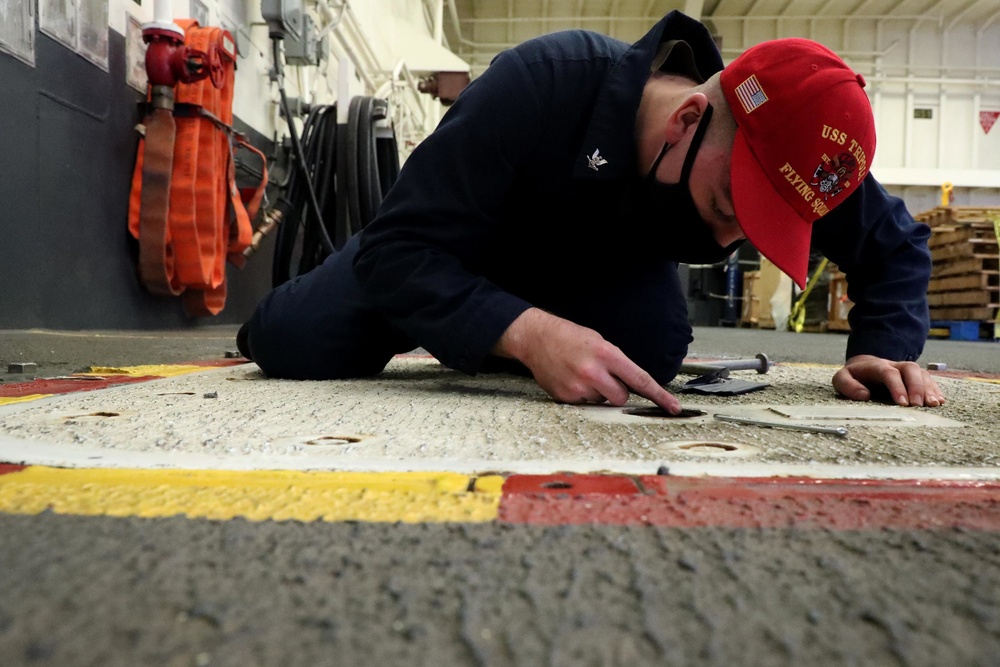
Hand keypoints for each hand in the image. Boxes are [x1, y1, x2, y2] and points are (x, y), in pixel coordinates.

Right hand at [493, 308, 680, 413]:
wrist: (536, 338)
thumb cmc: (571, 337)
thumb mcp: (599, 342)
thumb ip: (616, 364)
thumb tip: (632, 387)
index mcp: (606, 354)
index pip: (640, 379)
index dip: (659, 396)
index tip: (674, 408)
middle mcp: (593, 372)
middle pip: (621, 397)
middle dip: (617, 391)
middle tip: (603, 377)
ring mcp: (578, 387)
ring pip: (602, 402)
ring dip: (597, 392)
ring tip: (581, 374)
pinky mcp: (565, 398)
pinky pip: (584, 404)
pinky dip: (582, 395)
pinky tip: (570, 379)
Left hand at [832, 354, 945, 406]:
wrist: (864, 367)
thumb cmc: (854, 377)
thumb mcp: (841, 379)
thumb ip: (848, 385)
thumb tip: (864, 395)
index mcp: (876, 366)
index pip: (889, 373)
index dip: (897, 387)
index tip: (902, 403)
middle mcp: (895, 365)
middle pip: (910, 370)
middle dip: (916, 387)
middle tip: (918, 405)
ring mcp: (906, 370)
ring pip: (922, 374)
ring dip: (929, 389)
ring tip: (933, 404)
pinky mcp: (915, 377)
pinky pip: (928, 379)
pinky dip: (935, 389)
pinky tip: (939, 401)